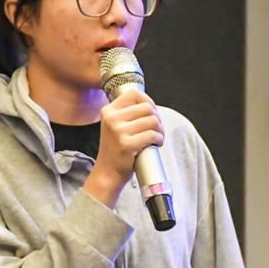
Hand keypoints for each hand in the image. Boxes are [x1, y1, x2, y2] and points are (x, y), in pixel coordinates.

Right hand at [83, 89, 162, 208]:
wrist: (107, 173)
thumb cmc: (116, 150)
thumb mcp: (114, 126)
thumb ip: (126, 113)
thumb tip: (149, 104)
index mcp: (108, 111)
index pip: (134, 94)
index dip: (148, 101)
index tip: (152, 113)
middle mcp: (111, 118)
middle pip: (147, 107)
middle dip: (157, 118)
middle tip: (157, 129)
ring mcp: (118, 131)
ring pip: (152, 120)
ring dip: (160, 130)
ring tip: (157, 138)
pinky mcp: (127, 144)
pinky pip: (152, 135)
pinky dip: (159, 139)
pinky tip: (157, 144)